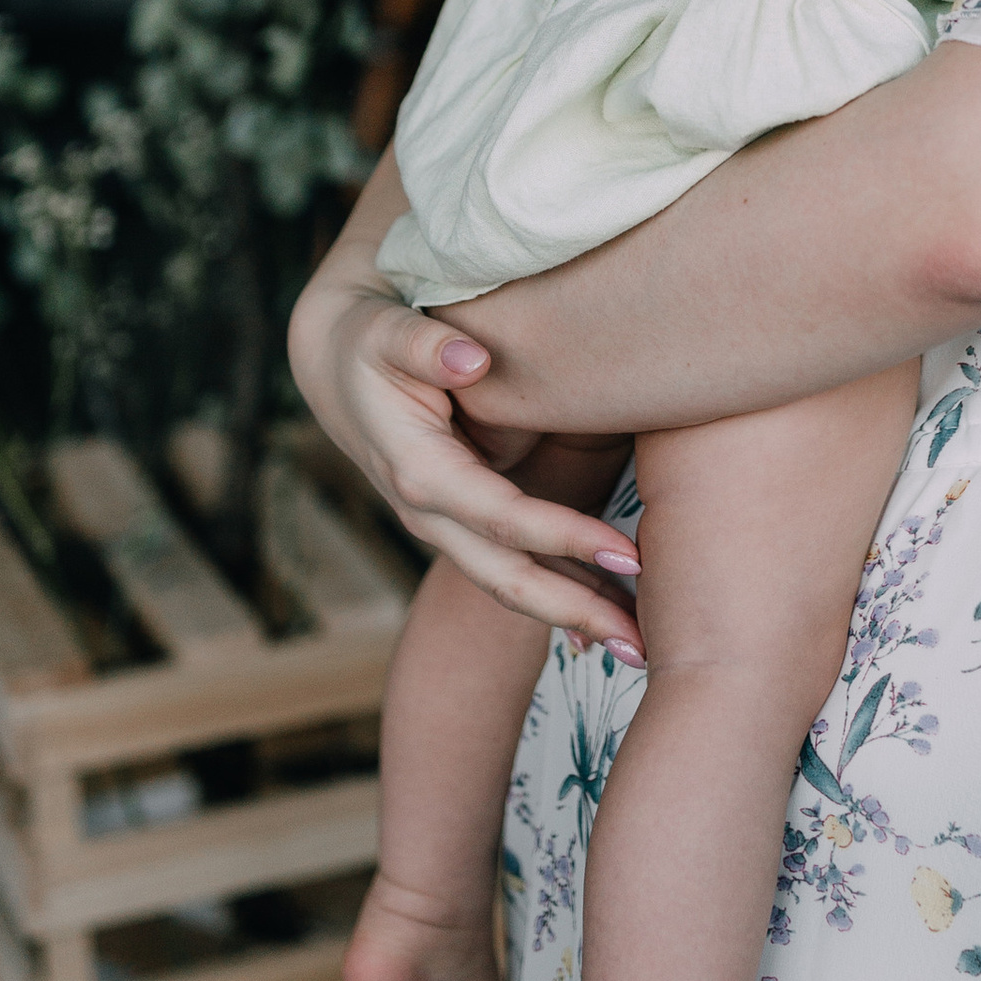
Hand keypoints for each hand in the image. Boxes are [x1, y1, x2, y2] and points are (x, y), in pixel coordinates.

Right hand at [286, 266, 641, 632]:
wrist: (335, 366)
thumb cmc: (369, 343)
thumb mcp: (385, 334)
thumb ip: (425, 346)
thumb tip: (472, 358)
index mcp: (420, 474)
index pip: (502, 518)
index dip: (565, 537)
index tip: (627, 553)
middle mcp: (431, 515)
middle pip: (509, 579)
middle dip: (578, 611)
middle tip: (645, 643)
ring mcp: (446, 526)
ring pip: (514, 586)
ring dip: (576, 617)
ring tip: (642, 647)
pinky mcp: (462, 523)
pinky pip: (513, 569)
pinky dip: (558, 598)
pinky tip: (603, 622)